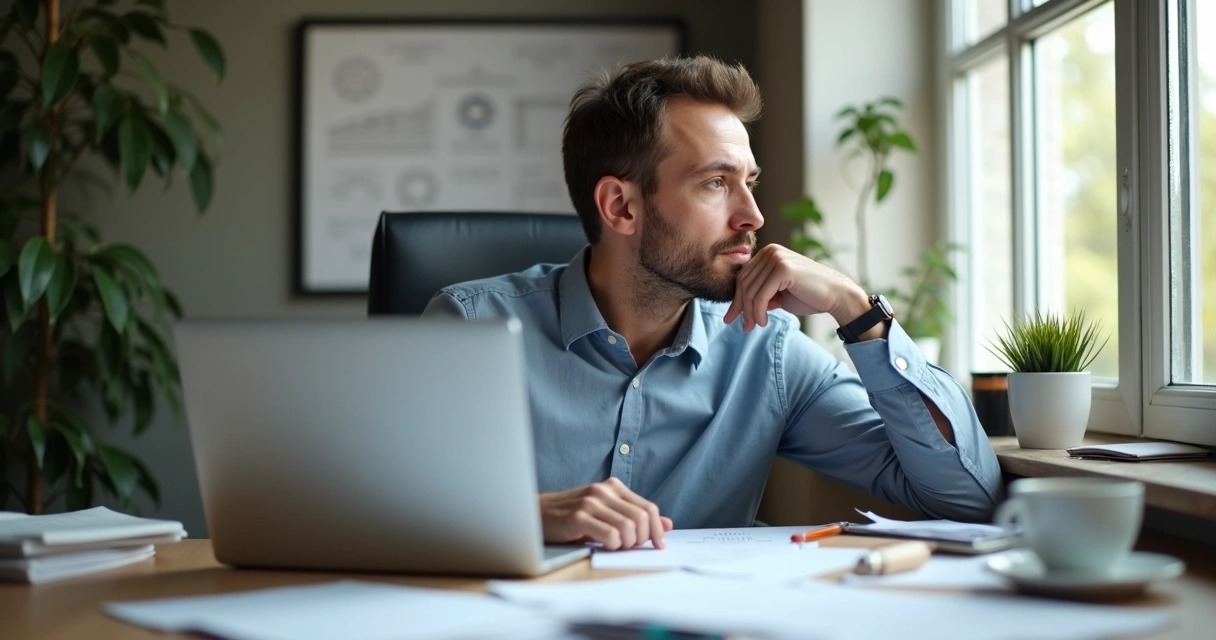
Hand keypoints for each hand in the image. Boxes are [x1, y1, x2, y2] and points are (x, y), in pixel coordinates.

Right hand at [539, 477, 673, 549]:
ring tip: (616, 546)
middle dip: (642, 539)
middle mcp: (604, 491)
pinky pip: (609, 534)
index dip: (657, 529)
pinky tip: (604, 546)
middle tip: (631, 547)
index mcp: (614, 487)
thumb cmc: (572, 514)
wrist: (538, 513)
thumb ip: (634, 516)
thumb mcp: (606, 512)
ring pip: (628, 527)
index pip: (649, 508)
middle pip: (642, 518)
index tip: (659, 545)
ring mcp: (591, 502)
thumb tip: (667, 524)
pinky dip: (613, 545)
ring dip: (627, 544)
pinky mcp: (578, 517)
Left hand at [724, 244, 868, 331]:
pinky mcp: (783, 268)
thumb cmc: (809, 296)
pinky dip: (758, 311)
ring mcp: (777, 257)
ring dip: (750, 313)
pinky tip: (763, 321)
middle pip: (744, 283)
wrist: (836, 296)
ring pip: (751, 291)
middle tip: (744, 326)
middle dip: (741, 308)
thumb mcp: (778, 295)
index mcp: (768, 253)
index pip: (743, 277)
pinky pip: (761, 295)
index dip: (737, 299)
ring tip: (753, 326)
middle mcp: (771, 251)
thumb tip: (738, 308)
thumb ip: (760, 295)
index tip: (732, 318)